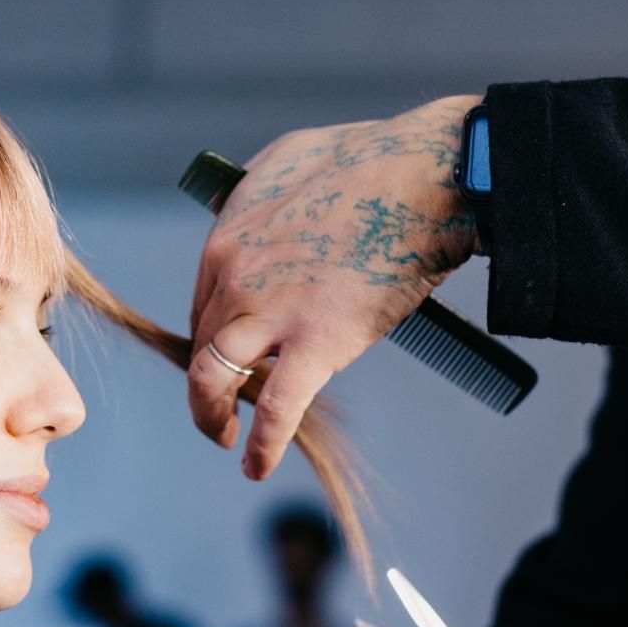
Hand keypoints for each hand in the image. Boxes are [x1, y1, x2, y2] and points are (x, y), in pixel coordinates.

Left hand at [188, 96, 482, 478]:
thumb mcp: (287, 161)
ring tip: (223, 438)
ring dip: (211, 415)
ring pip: (214, 379)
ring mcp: (271, 312)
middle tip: (223, 401)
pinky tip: (254, 466)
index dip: (213, 335)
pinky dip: (260, 446)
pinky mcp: (316, 344)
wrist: (424, 176)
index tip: (227, 354)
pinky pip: (276, 411)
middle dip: (209, 376)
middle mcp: (233, 275)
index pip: (202, 302)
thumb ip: (259, 195)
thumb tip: (253, 213)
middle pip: (204, 342)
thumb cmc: (370, 160)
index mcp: (227, 235)